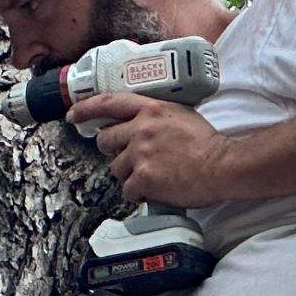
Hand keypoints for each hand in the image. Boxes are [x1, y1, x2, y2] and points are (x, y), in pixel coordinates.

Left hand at [72, 93, 237, 208]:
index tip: (73, 114)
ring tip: (153, 175)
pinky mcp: (142, 177)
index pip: (109, 102)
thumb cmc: (206, 143)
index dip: (86, 109)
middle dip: (113, 152)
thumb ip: (154, 117)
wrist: (222, 165)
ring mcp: (140, 153)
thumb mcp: (179, 115)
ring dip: (129, 175)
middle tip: (131, 159)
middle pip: (105, 141)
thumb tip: (135, 126)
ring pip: (115, 169)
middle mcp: (141, 128)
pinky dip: (139, 193)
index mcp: (150, 108)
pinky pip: (127, 190)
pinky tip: (156, 189)